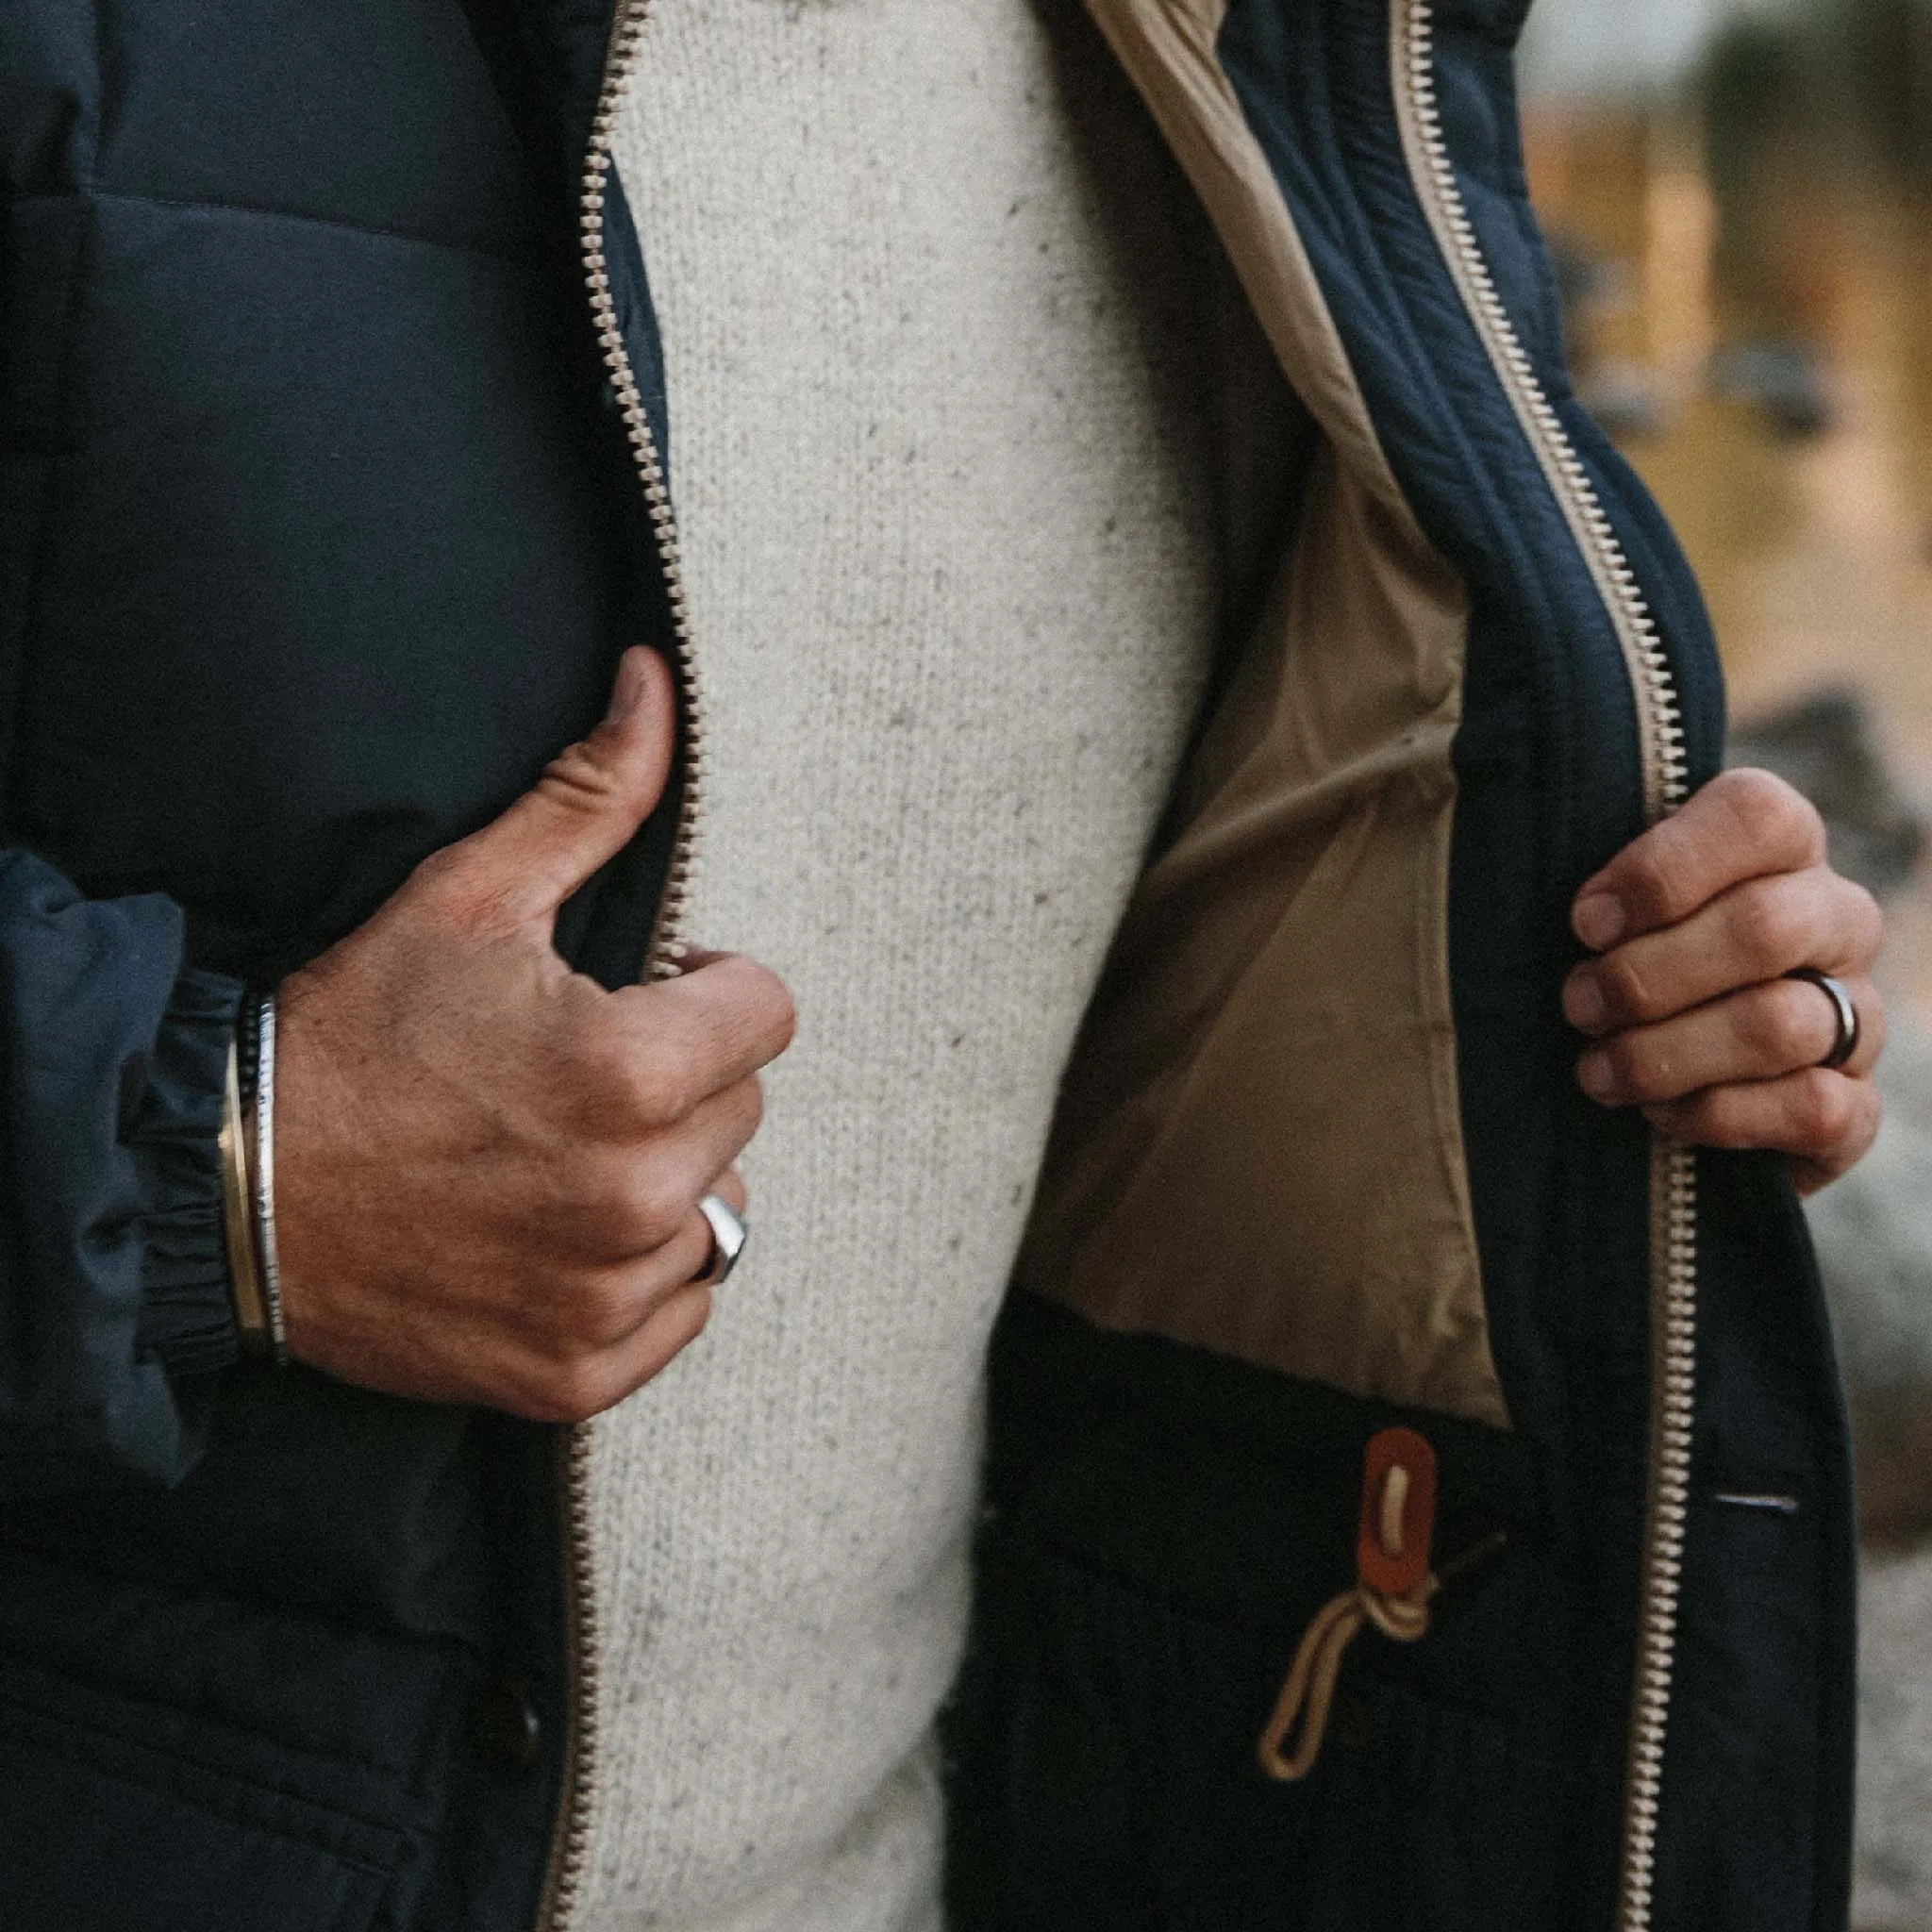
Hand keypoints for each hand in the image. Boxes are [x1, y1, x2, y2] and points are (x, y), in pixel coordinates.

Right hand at [273, 647, 794, 1419]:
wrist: (231, 1188)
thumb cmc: (353, 1035)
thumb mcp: (471, 896)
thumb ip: (591, 797)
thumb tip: (656, 684)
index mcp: (634, 1070)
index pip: (769, 1009)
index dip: (704, 989)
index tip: (637, 996)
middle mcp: (637, 1194)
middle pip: (745, 1107)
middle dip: (681, 1079)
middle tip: (573, 1074)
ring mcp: (609, 1294)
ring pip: (717, 1208)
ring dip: (663, 1177)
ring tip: (559, 1154)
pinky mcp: (578, 1369)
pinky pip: (681, 1307)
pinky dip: (636, 1272)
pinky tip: (556, 1232)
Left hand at [1561, 767, 1883, 1193]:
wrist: (1644, 1075)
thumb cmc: (1600, 959)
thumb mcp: (1578, 897)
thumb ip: (1550, 844)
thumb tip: (1467, 782)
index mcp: (1775, 842)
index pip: (1756, 816)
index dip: (1662, 871)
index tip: (1580, 921)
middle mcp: (1832, 916)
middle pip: (1765, 927)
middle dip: (1648, 976)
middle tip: (1576, 1003)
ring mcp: (1853, 1011)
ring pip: (1782, 1023)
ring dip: (1670, 1053)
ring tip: (1597, 1071)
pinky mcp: (1855, 1105)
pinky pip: (1817, 1110)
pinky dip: (1719, 1117)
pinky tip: (1659, 1116)